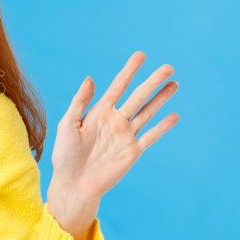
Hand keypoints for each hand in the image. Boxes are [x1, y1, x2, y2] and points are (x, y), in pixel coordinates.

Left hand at [48, 51, 179, 235]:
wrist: (73, 184)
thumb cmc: (65, 155)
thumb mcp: (67, 125)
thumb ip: (79, 102)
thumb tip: (90, 78)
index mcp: (99, 112)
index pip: (118, 86)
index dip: (129, 71)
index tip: (141, 55)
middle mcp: (115, 120)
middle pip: (138, 96)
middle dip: (152, 81)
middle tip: (168, 67)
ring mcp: (125, 136)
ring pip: (147, 113)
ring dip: (161, 99)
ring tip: (174, 84)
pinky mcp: (132, 152)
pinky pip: (150, 136)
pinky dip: (162, 127)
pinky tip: (174, 116)